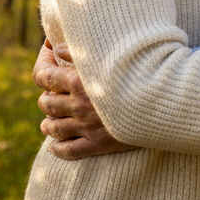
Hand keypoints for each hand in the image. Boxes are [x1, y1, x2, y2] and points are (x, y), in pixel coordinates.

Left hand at [32, 40, 135, 160]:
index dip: (42, 75)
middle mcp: (78, 105)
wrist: (157, 102)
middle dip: (44, 100)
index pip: (46, 79)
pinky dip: (58, 149)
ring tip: (47, 123)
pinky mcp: (97, 144)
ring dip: (47, 125)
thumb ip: (79, 52)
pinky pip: (70, 151)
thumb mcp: (106, 58)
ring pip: (55, 128)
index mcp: (79, 82)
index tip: (44, 75)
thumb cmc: (133, 73)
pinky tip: (54, 147)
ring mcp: (86, 127)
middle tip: (46, 99)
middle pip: (48, 104)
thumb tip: (56, 48)